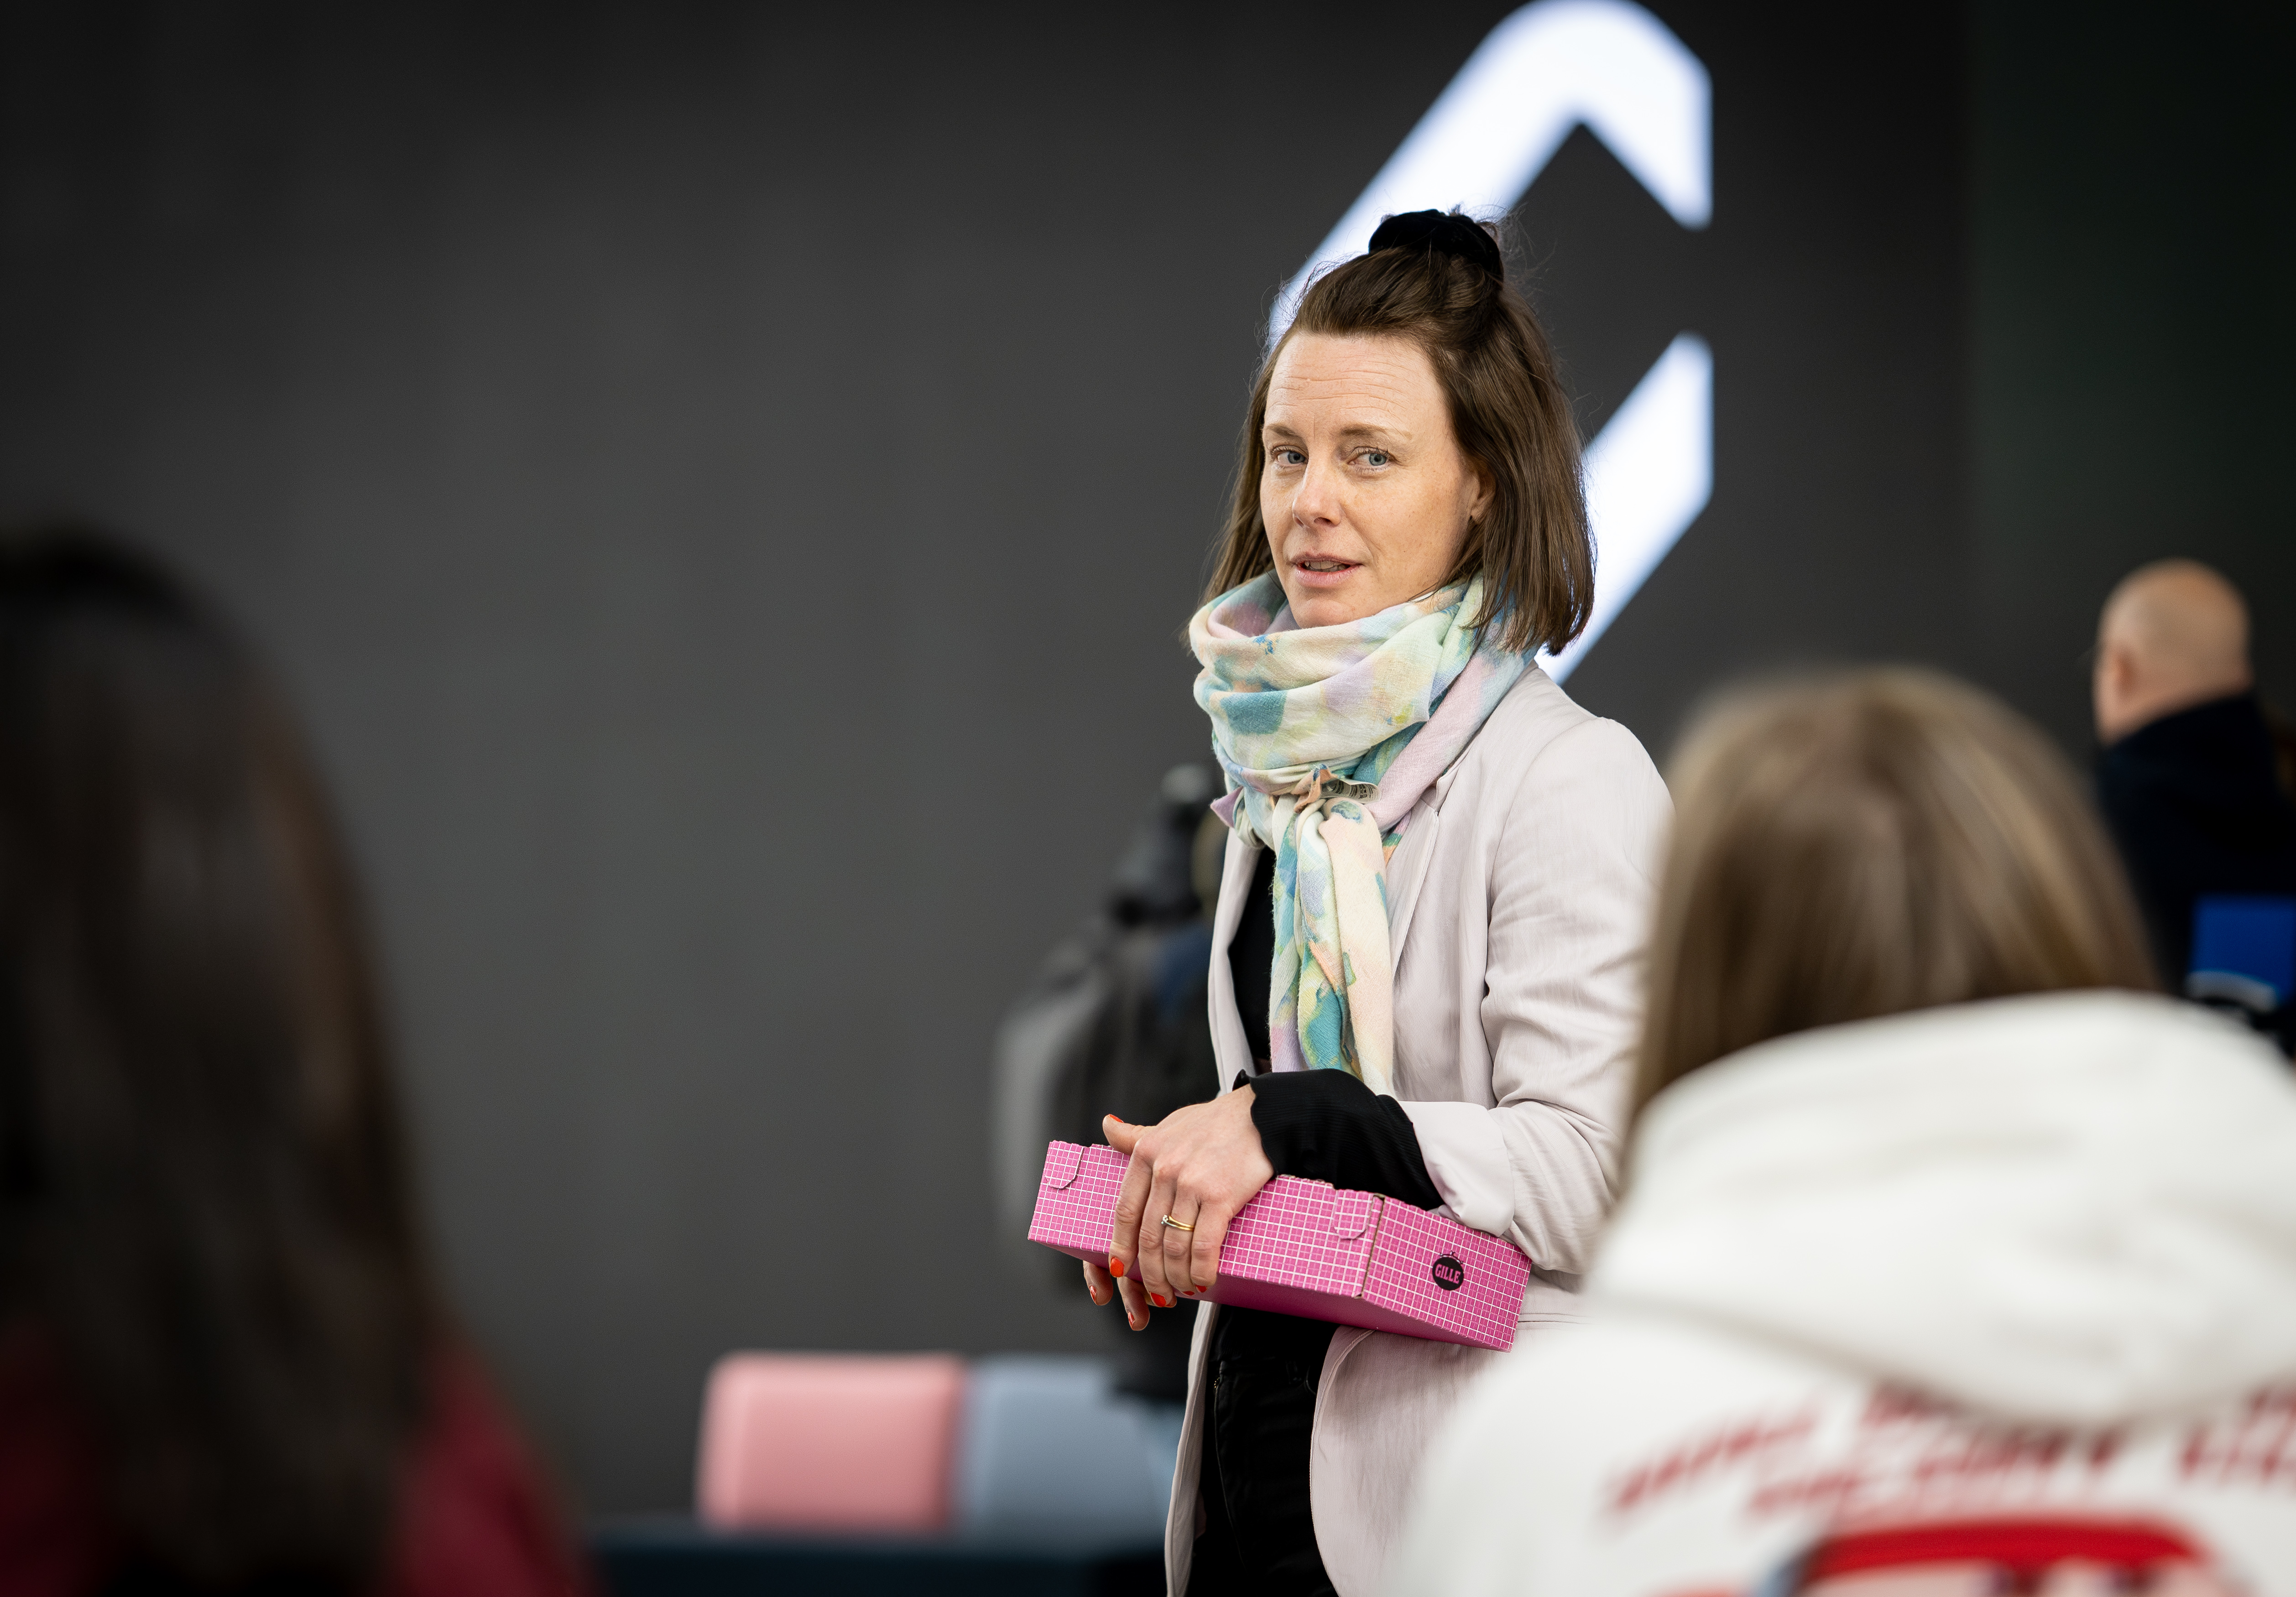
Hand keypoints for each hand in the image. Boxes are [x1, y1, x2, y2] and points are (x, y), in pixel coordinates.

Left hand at [1101, 1090, 1273, 1310]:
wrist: (1260, 1116)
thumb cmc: (1216, 1122)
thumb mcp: (1168, 1124)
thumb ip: (1137, 1134)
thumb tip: (1108, 1127)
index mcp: (1147, 1153)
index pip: (1125, 1211)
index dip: (1121, 1246)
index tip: (1120, 1268)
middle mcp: (1164, 1169)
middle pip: (1148, 1236)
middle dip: (1151, 1273)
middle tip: (1159, 1292)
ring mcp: (1191, 1184)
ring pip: (1174, 1247)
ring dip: (1177, 1278)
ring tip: (1183, 1289)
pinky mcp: (1220, 1197)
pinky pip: (1203, 1246)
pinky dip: (1201, 1270)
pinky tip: (1204, 1280)